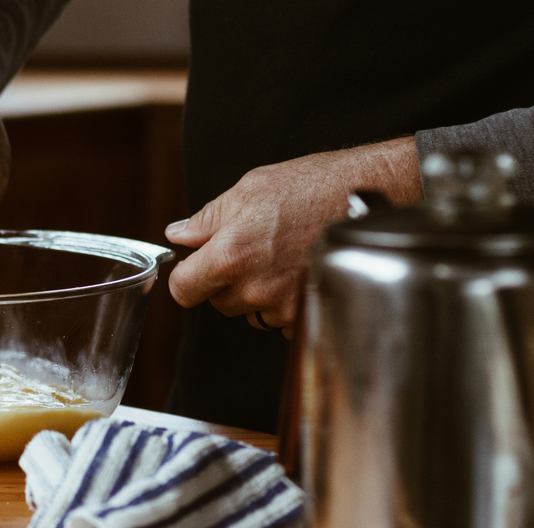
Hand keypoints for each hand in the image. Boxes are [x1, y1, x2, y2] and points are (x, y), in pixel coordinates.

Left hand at [164, 136, 421, 338]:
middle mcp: (255, 288)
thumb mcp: (250, 189)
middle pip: (218, 302)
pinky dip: (284, 303)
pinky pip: (280, 320)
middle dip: (225, 281)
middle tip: (251, 250)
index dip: (185, 278)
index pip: (183, 290)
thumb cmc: (313, 186)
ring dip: (256, 293)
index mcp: (231, 255)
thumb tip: (177, 234)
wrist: (372, 196)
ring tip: (281, 257)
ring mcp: (284, 306)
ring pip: (250, 312)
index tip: (193, 268)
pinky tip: (299, 271)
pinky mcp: (309, 314)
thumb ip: (207, 219)